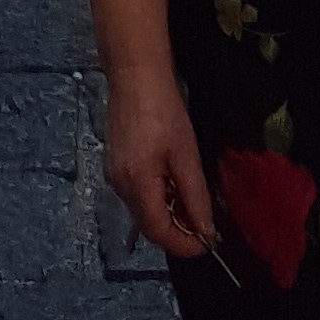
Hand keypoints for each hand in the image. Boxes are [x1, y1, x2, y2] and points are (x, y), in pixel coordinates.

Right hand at [103, 67, 217, 259]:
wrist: (134, 75)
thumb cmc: (163, 112)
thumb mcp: (187, 156)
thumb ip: (196, 198)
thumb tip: (206, 232)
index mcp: (136, 184)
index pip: (158, 232)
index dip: (183, 245)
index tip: (207, 244)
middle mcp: (119, 185)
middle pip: (148, 225)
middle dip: (177, 232)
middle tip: (203, 224)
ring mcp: (113, 174)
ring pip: (142, 211)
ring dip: (167, 215)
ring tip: (191, 201)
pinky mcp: (114, 164)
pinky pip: (136, 194)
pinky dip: (156, 199)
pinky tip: (172, 183)